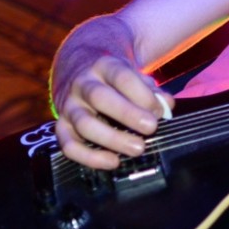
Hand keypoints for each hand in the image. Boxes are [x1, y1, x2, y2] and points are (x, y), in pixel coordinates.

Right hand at [53, 53, 173, 169]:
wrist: (78, 67)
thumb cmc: (116, 77)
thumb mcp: (135, 74)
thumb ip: (153, 90)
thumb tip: (167, 105)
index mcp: (104, 66)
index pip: (122, 77)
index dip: (143, 94)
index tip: (160, 111)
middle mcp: (82, 84)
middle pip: (100, 98)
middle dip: (127, 114)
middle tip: (151, 128)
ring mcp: (69, 105)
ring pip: (84, 123)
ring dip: (112, 139)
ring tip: (138, 148)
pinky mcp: (61, 126)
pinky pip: (68, 144)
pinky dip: (89, 157)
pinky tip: (113, 162)